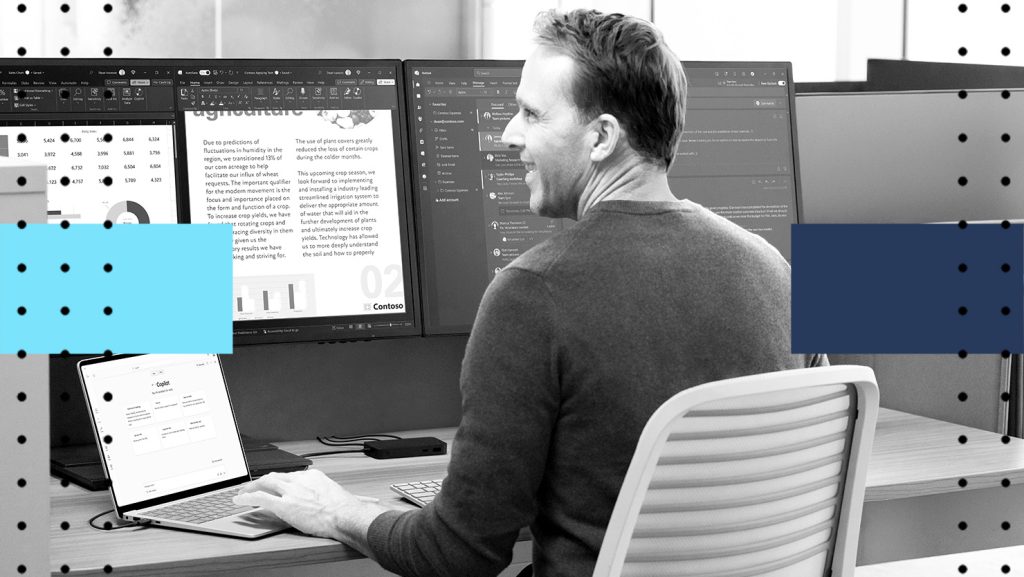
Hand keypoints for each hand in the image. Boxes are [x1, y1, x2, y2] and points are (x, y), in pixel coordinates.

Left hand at [233, 469, 387, 550]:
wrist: (346, 516)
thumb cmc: (344, 510)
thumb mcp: (332, 495)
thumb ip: (320, 494)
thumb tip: (318, 502)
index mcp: (312, 477)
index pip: (290, 475)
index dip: (278, 480)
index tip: (274, 484)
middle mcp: (300, 480)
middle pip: (275, 476)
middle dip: (261, 480)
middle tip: (252, 485)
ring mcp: (291, 492)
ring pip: (265, 482)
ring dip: (251, 486)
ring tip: (242, 492)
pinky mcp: (284, 505)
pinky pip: (260, 498)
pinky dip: (247, 497)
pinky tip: (239, 500)